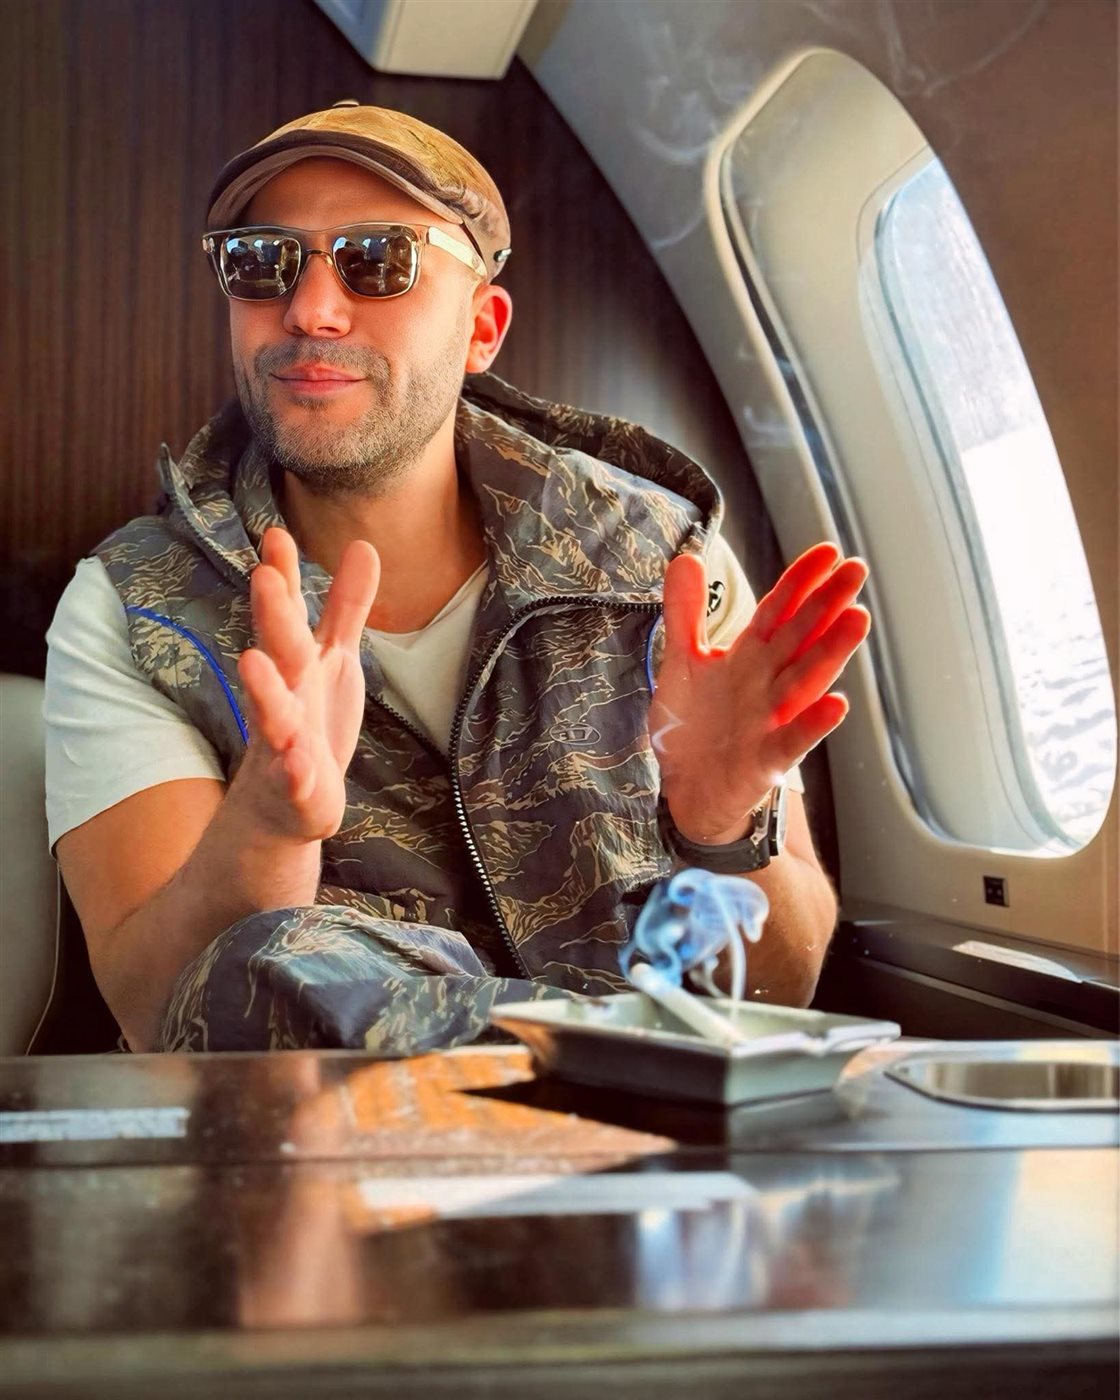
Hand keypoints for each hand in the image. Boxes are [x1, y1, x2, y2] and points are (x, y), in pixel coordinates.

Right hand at [235, 526, 379, 841]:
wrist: (286, 802)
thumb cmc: (311, 718)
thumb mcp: (334, 657)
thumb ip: (346, 606)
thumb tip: (364, 545)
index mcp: (295, 663)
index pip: (286, 613)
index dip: (283, 576)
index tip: (276, 536)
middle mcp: (285, 695)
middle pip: (279, 652)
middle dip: (273, 616)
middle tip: (266, 578)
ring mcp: (284, 742)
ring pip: (273, 714)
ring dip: (266, 691)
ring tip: (253, 662)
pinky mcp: (294, 786)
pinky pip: (292, 779)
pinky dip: (294, 771)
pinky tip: (298, 763)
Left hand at [651, 542, 869, 844]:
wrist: (688, 790)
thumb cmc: (694, 726)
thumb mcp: (682, 662)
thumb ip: (686, 612)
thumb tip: (687, 558)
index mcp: (749, 658)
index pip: (778, 611)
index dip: (801, 581)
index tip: (828, 551)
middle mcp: (767, 683)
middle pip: (800, 638)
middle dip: (826, 604)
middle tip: (856, 571)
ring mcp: (771, 720)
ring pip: (805, 681)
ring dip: (831, 653)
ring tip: (857, 621)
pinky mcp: (766, 761)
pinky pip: (793, 740)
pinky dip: (813, 724)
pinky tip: (837, 704)